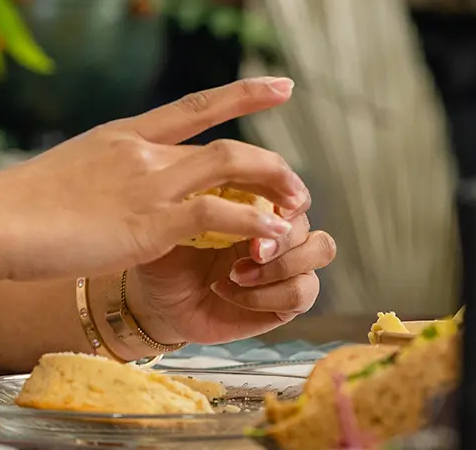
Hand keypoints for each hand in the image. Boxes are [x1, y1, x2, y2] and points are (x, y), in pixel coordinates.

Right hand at [0, 78, 310, 283]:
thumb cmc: (13, 209)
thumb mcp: (64, 177)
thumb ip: (97, 180)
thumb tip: (101, 194)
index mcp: (120, 136)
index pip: (192, 107)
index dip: (242, 95)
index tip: (283, 86)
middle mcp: (140, 152)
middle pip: (227, 143)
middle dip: (271, 164)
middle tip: (298, 190)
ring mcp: (146, 184)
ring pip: (232, 166)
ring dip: (274, 189)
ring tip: (296, 213)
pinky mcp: (150, 223)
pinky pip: (222, 215)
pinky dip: (255, 225)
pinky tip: (273, 240)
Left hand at [125, 206, 336, 346]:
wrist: (156, 300)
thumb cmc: (164, 253)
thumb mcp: (173, 218)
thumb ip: (202, 196)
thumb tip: (225, 175)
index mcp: (252, 203)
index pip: (286, 185)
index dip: (286, 187)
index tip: (273, 199)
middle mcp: (273, 231)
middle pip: (305, 216)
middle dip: (282, 232)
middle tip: (252, 248)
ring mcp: (283, 265)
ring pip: (319, 249)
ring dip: (281, 262)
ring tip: (237, 272)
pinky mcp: (284, 301)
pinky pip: (301, 292)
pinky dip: (267, 294)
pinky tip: (230, 292)